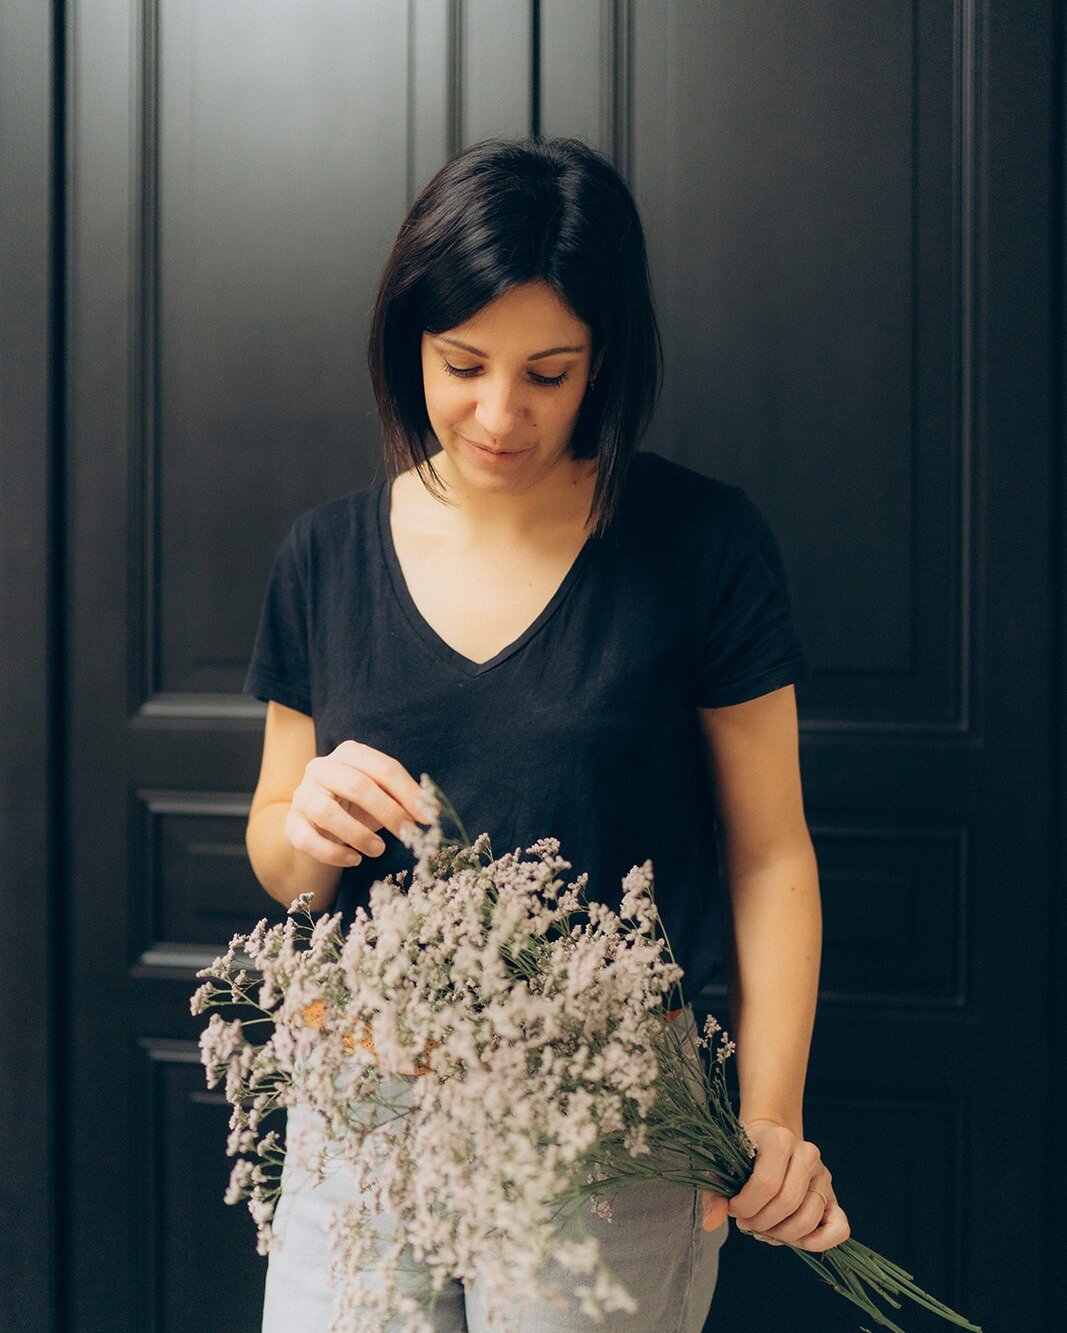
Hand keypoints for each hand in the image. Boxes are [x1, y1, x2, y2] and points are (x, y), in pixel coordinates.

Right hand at [285, 740, 436, 867]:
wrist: (315, 823)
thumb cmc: (356, 806)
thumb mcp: (379, 796)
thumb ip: (400, 799)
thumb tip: (428, 812)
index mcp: (349, 754)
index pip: (384, 768)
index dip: (409, 793)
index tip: (429, 818)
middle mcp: (321, 768)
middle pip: (357, 785)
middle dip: (388, 812)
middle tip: (408, 834)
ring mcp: (302, 795)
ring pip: (326, 812)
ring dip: (358, 834)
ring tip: (379, 850)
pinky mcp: (291, 823)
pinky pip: (308, 839)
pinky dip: (333, 853)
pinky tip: (354, 860)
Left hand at [700, 1118, 850, 1252]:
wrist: (770, 1138)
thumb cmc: (745, 1155)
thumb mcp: (725, 1166)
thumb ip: (714, 1195)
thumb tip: (710, 1224)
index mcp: (780, 1139)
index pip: (766, 1184)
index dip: (746, 1206)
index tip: (733, 1209)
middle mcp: (807, 1154)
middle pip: (787, 1203)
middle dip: (761, 1222)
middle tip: (746, 1223)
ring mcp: (823, 1176)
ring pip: (808, 1219)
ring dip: (781, 1235)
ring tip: (764, 1229)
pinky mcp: (833, 1197)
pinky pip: (839, 1228)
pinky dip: (817, 1241)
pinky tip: (793, 1239)